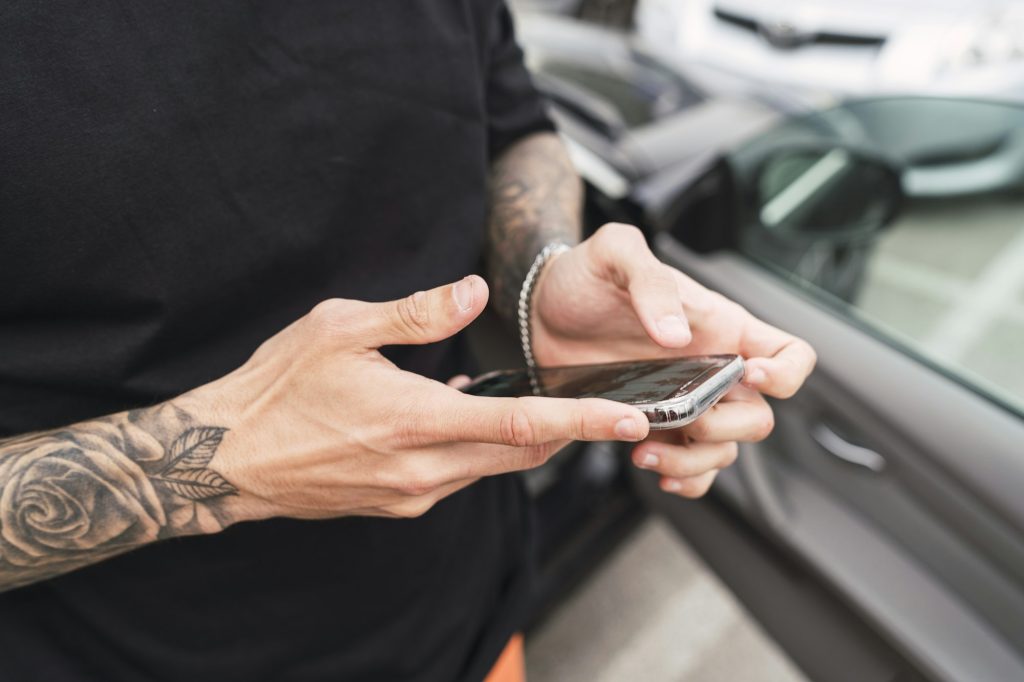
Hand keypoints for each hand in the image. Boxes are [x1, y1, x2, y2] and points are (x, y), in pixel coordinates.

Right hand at [198, 275, 649, 520]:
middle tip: (605, 405)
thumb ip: (416, 314)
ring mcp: (412, 493)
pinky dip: (485, 448)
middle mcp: (422, 467)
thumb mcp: (341, 328)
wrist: (225, 459)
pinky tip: (475, 418)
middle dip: (570, 430)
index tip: (632, 419)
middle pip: (522, 451)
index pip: (521, 422)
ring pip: (495, 466)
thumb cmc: (277, 388)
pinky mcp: (400, 505)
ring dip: (527, 438)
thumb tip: (473, 292)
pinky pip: (462, 476)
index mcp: (415, 419)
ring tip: (548, 406)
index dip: (583, 421)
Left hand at [531, 224, 815, 497]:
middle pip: (759, 418)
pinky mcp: (655, 427)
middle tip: (685, 419)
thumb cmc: (585, 276)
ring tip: (645, 453)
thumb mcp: (615, 254)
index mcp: (720, 328)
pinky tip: (652, 467)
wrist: (539, 309)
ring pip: (724, 451)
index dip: (786, 373)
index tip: (748, 376)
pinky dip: (683, 479)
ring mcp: (686, 403)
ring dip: (694, 462)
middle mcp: (712, 369)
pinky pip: (692, 468)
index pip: (791, 354)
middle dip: (728, 428)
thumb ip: (650, 281)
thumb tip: (677, 334)